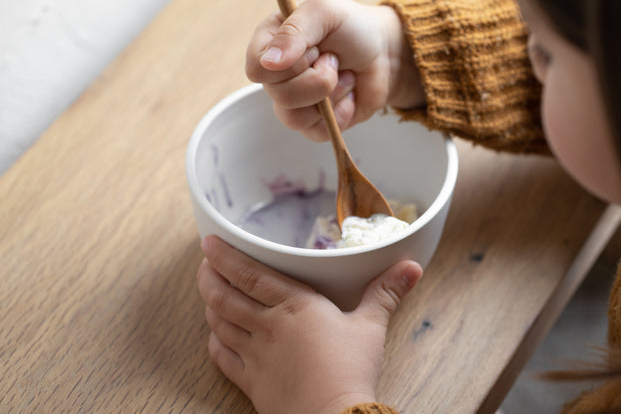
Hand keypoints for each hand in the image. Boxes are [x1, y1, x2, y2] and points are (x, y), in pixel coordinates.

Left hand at [196, 235, 422, 413]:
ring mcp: (255, 354)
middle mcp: (268, 325)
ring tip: (207, 290)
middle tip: (205, 263)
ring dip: (209, 303)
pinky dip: (214, 340)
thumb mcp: (372, 326)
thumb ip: (386, 293)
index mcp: (295, 305)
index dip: (226, 257)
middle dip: (209, 276)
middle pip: (225, 295)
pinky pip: (222, 356)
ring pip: (220, 322)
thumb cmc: (351, 370)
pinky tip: (215, 333)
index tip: (210, 243)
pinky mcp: (251, 381)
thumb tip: (411, 268)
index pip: (250, 274)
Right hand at [245, 0, 423, 140]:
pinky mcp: (314, 124)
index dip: (287, 64)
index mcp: (269, 44)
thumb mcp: (324, 11)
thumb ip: (294, 31)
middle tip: (333, 58)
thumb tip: (269, 62)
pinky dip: (341, 113)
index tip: (313, 48)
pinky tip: (348, 94)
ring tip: (343, 76)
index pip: (256, 68)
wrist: (384, 52)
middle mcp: (276, 76)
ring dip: (331, 95)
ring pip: (295, 118)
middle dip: (319, 77)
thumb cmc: (352, 27)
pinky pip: (317, 132)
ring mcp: (294, 103)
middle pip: (279, 95)